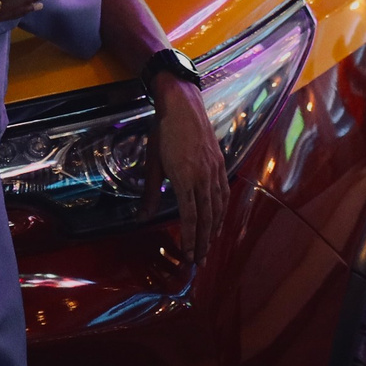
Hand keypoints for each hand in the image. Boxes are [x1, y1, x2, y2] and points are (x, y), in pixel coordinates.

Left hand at [151, 75, 225, 263]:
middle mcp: (203, 177)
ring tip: (209, 245)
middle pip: (207, 217)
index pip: (190, 217)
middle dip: (203, 241)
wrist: (183, 104)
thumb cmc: (163, 132)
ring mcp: (215, 170)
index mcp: (184, 178)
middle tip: (199, 261)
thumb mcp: (152, 163)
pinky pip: (224, 192)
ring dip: (214, 229)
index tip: (188, 257)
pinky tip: (219, 217)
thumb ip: (149, 193)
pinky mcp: (220, 163)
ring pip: (218, 206)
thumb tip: (141, 218)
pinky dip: (222, 209)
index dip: (190, 239)